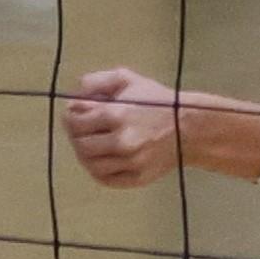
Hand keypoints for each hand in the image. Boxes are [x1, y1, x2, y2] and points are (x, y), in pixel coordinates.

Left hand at [66, 70, 259, 188]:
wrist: (190, 127)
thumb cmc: (156, 100)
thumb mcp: (126, 79)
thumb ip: (95, 83)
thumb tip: (72, 102)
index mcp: (115, 114)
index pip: (75, 122)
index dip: (70, 118)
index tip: (74, 115)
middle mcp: (120, 142)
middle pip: (80, 144)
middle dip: (76, 135)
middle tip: (82, 130)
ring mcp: (129, 163)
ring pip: (90, 164)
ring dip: (85, 154)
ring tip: (92, 144)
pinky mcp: (137, 178)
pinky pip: (105, 179)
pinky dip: (97, 170)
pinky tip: (102, 159)